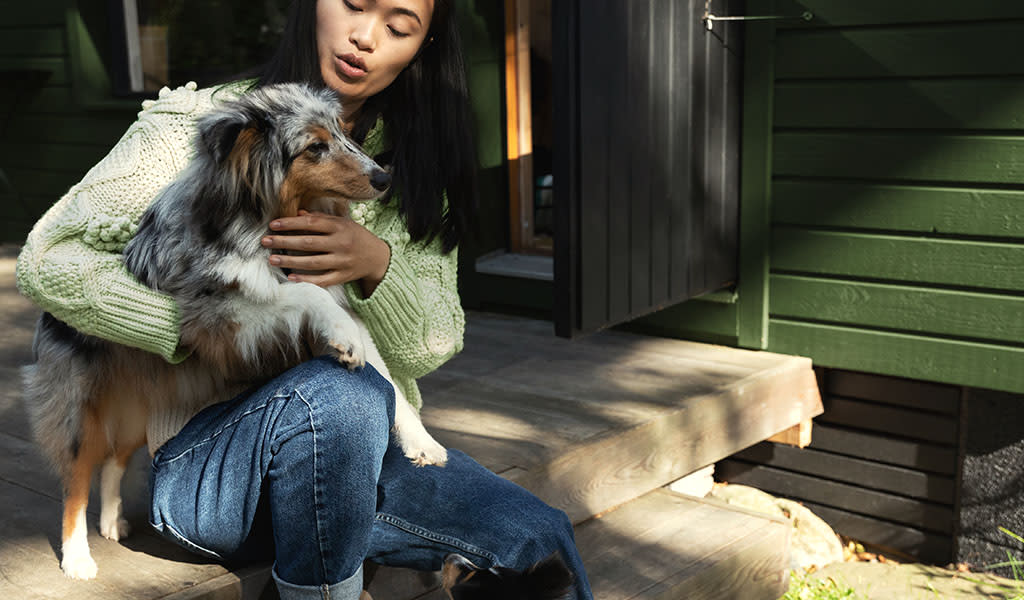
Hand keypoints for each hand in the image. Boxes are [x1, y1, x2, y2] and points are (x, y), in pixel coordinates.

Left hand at [261, 209, 390, 295]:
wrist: (379, 258)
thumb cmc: (357, 236)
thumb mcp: (343, 223)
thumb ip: (322, 218)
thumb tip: (299, 214)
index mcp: (340, 227)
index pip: (311, 223)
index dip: (291, 223)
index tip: (273, 224)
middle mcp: (341, 244)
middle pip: (308, 243)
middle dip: (285, 242)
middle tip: (265, 241)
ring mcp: (342, 262)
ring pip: (313, 262)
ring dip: (290, 261)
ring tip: (272, 259)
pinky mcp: (344, 277)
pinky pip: (323, 280)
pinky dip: (307, 279)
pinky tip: (291, 277)